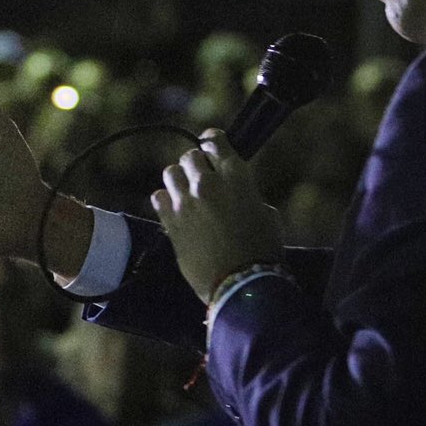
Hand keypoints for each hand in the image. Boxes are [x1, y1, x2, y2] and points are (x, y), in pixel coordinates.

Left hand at [150, 130, 283, 303]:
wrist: (241, 283)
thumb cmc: (262, 251)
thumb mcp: (267, 215)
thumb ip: (248, 195)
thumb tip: (238, 194)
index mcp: (237, 176)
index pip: (215, 142)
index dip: (212, 142)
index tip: (210, 147)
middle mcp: (208, 183)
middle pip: (190, 156)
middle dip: (196, 164)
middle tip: (202, 179)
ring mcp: (186, 201)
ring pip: (170, 172)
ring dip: (179, 180)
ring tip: (186, 194)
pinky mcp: (171, 222)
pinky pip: (158, 196)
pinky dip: (165, 200)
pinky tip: (175, 210)